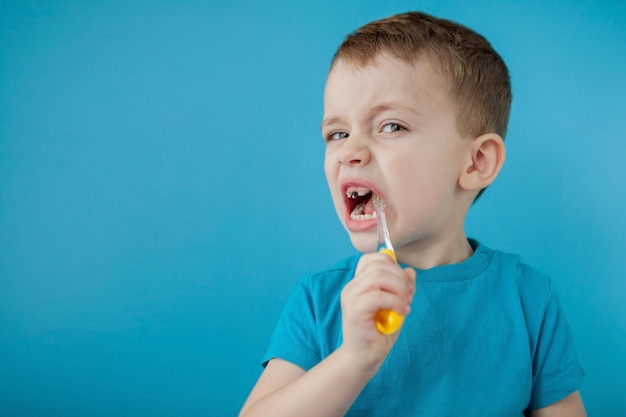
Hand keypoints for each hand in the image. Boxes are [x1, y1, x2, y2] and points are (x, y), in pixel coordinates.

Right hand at [339, 252, 415, 376]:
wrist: (364, 358)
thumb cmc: (378, 333)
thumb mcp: (396, 305)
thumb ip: (402, 288)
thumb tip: (410, 271)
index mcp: (359, 283)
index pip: (372, 258)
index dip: (392, 265)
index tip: (405, 283)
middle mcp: (352, 287)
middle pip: (379, 265)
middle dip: (400, 277)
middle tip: (409, 294)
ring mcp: (351, 297)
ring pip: (378, 277)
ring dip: (399, 288)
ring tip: (406, 302)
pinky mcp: (355, 310)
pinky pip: (378, 296)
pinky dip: (395, 301)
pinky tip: (402, 311)